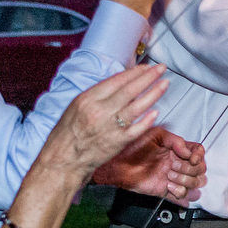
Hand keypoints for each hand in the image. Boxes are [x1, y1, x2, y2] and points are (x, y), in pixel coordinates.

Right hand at [41, 64, 167, 179]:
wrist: (62, 160)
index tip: (146, 67)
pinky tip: (157, 111)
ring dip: (154, 93)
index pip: (116, 81)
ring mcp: (110, 127)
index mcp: (88, 99)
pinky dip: (147, 120)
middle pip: (130, 90)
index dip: (134, 72)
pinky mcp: (118, 142)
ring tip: (165, 83)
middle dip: (148, 77)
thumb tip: (119, 84)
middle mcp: (100, 111)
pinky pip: (137, 129)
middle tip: (161, 68)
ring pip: (137, 106)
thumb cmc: (68, 134)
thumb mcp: (76, 107)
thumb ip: (97, 96)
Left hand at [91, 127, 206, 202]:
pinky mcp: (165, 191)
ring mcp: (173, 178)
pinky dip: (180, 193)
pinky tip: (168, 187)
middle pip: (200, 169)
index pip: (198, 152)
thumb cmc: (131, 147)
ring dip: (186, 181)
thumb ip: (175, 140)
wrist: (115, 164)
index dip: (199, 156)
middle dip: (189, 169)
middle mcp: (177, 163)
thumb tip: (188, 152)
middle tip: (173, 166)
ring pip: (196, 184)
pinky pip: (183, 196)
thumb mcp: (154, 135)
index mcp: (176, 149)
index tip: (191, 159)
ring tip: (170, 177)